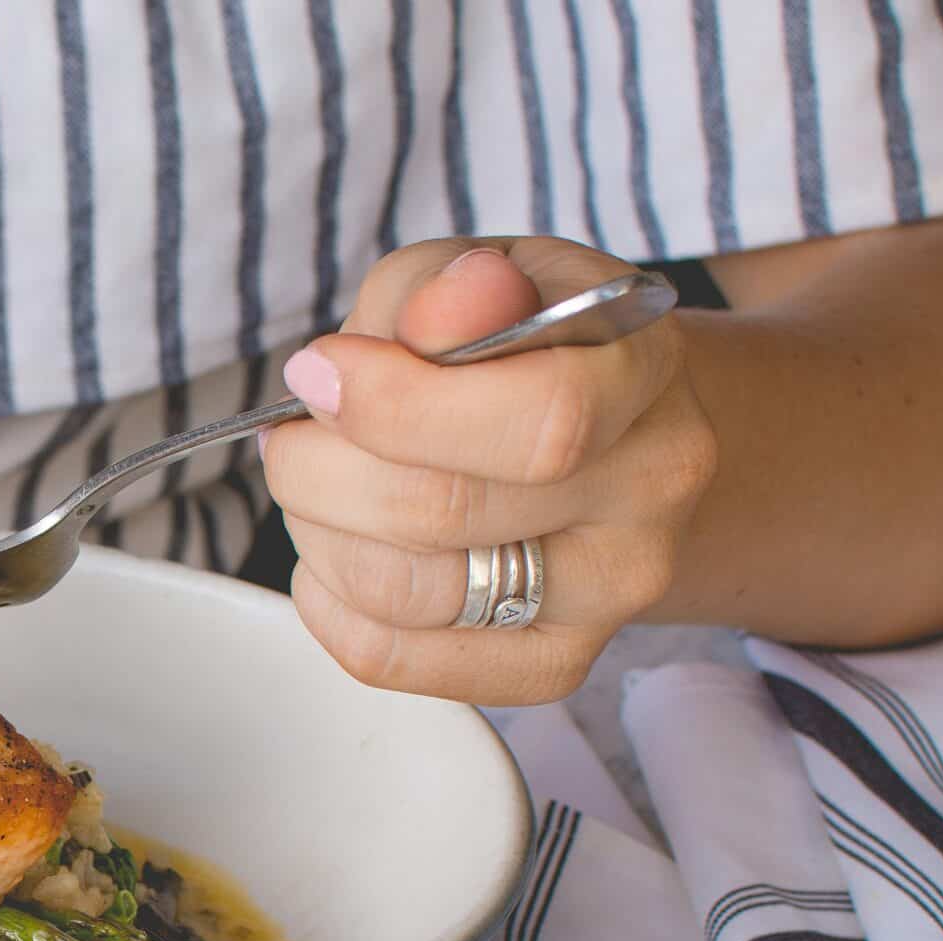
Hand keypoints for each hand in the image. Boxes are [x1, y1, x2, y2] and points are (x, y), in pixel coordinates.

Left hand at [260, 238, 718, 704]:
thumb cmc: (518, 345)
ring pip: (409, 595)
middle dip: (323, 471)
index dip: (397, 404)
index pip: (539, 419)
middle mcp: (648, 489)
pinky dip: (327, 602)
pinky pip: (392, 657)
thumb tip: (439, 314)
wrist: (601, 433)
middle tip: (294, 437)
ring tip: (315, 487)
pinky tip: (334, 548)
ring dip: (319, 535)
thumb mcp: (479, 275)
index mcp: (643, 370)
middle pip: (446, 513)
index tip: (320, 373)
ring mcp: (609, 591)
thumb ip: (446, 288)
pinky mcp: (551, 663)